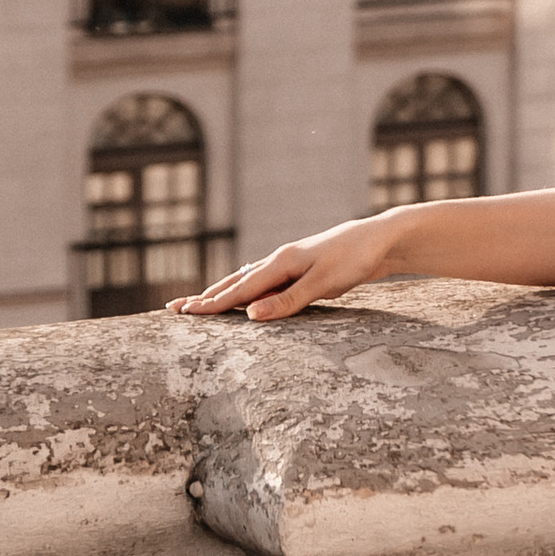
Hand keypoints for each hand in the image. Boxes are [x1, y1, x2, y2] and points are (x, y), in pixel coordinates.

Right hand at [168, 218, 394, 321]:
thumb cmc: (354, 259)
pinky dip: (243, 290)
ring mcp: (288, 263)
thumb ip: (287, 301)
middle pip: (234, 282)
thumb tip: (249, 315)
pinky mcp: (298, 270)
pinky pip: (261, 282)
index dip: (210, 304)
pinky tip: (241, 296)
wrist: (379, 240)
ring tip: (198, 304)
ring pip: (246, 280)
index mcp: (281, 262)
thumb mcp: (322, 283)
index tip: (184, 313)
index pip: (239, 289)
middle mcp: (279, 260)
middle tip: (175, 310)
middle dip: (205, 297)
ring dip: (221, 293)